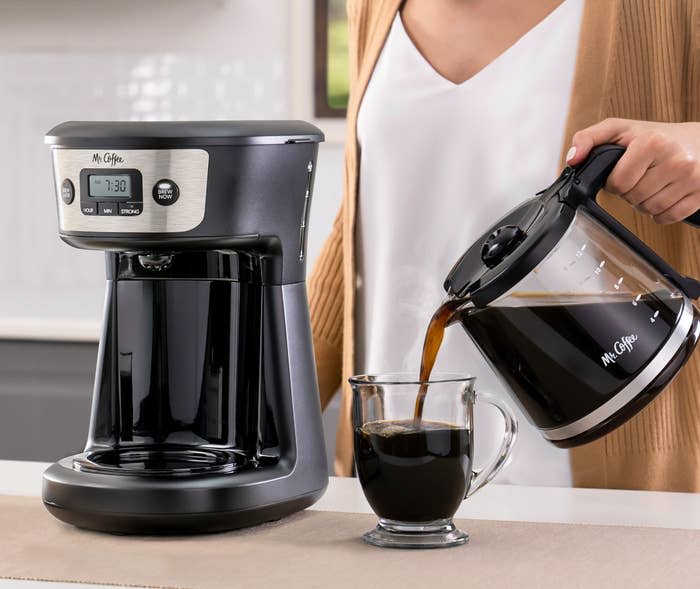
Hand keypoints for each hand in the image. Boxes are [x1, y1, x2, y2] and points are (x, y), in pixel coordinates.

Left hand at [566, 119, 699, 223]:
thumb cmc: (658, 136)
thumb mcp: (620, 129)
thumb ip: (589, 138)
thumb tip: (572, 159)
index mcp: (652, 142)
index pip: (618, 183)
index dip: (615, 181)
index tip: (623, 171)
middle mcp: (675, 160)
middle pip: (633, 198)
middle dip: (631, 191)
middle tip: (640, 176)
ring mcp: (691, 178)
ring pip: (650, 210)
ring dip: (645, 202)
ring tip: (653, 183)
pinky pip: (668, 217)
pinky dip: (662, 212)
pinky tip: (665, 193)